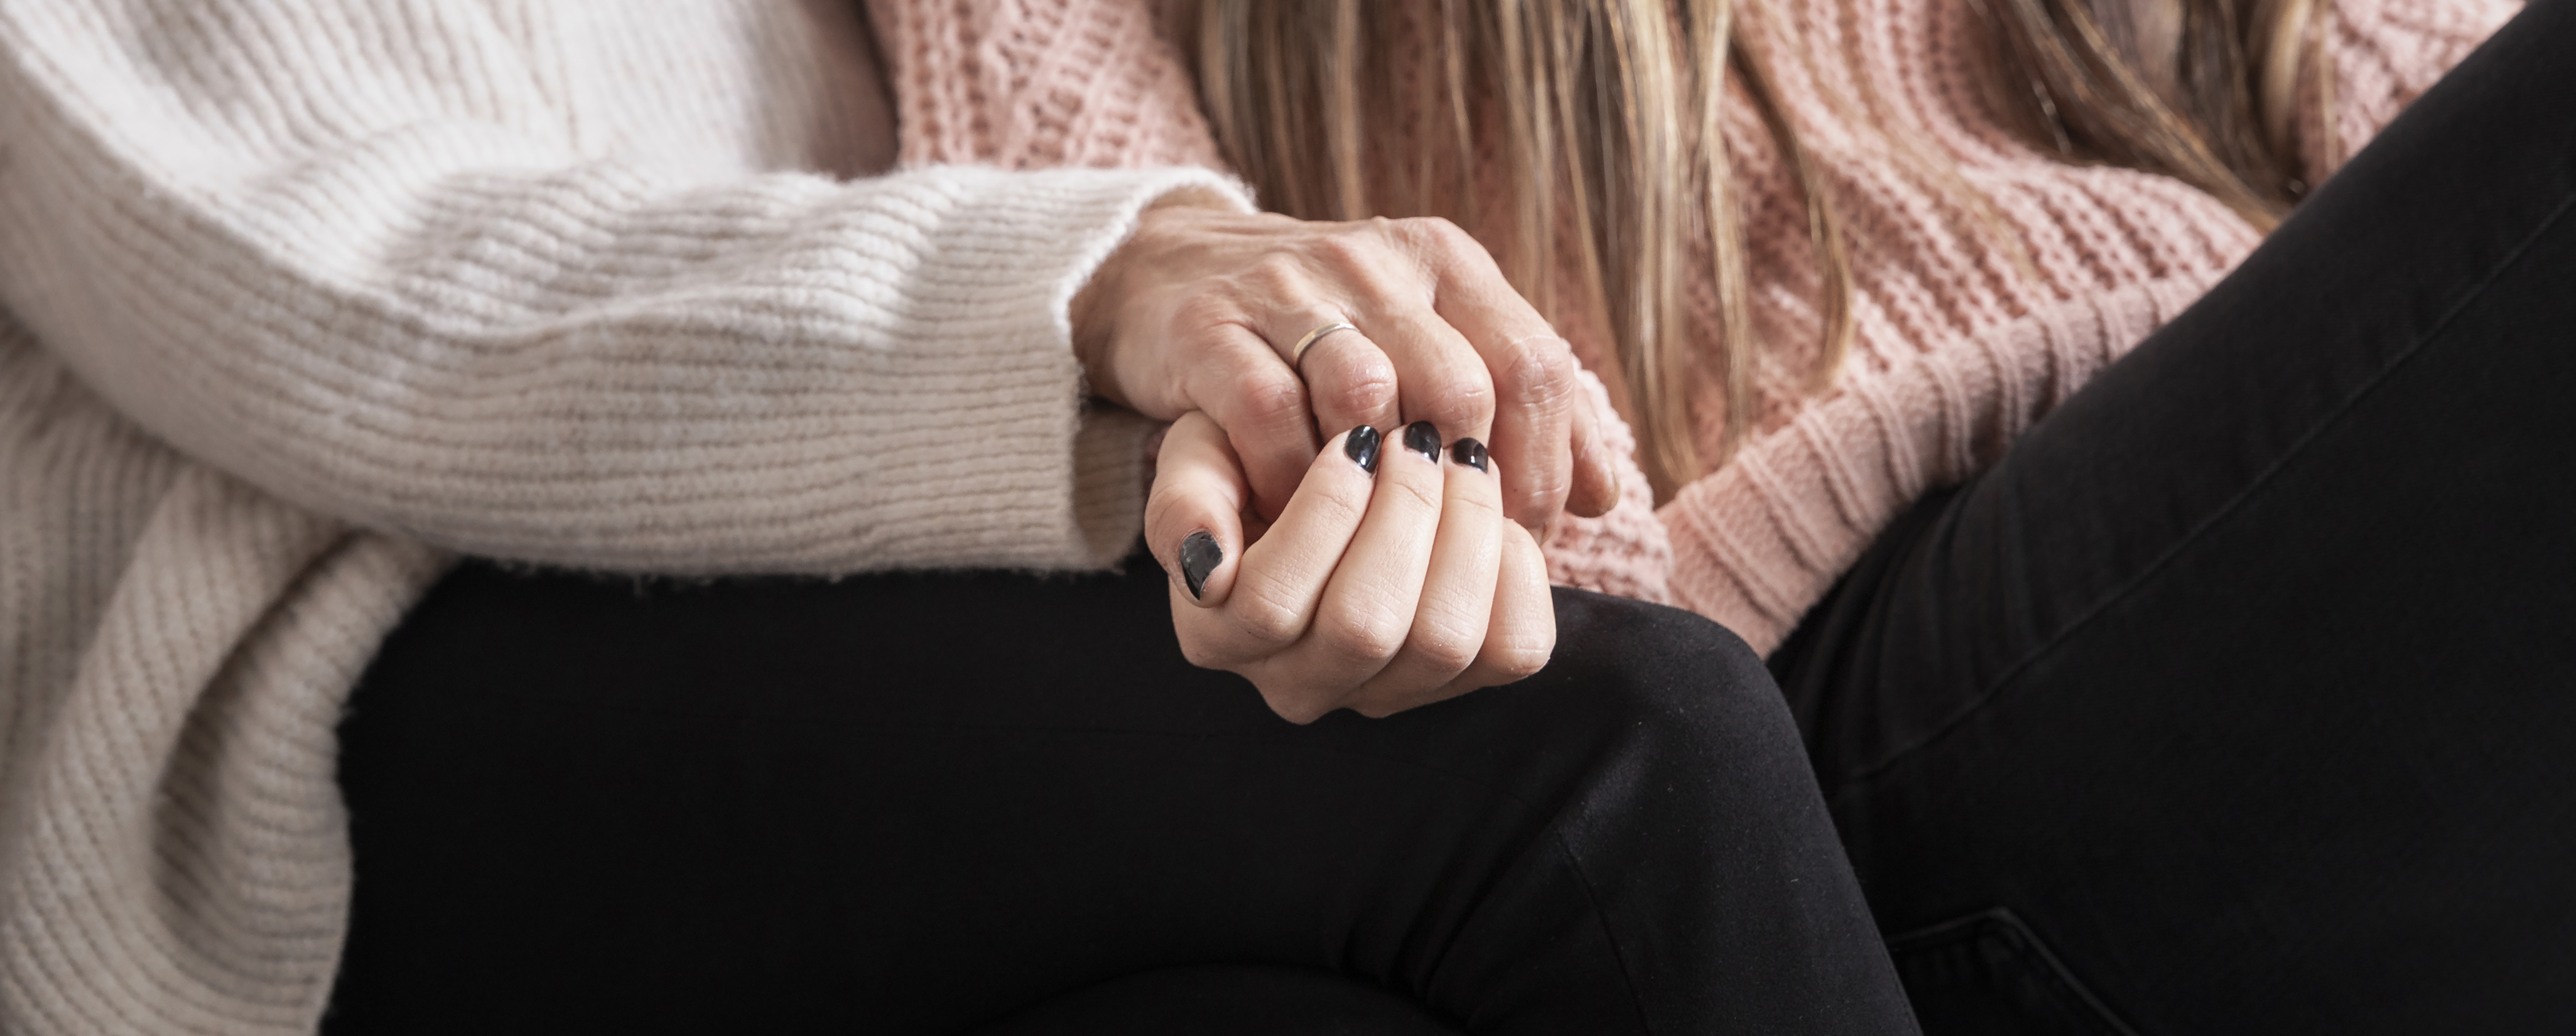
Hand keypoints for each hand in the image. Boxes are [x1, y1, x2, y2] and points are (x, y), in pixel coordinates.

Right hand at [1074, 201, 1619, 531]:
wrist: (1168, 272)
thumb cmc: (1319, 334)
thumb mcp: (1426, 342)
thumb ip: (1515, 404)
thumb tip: (1598, 494)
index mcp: (1444, 260)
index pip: (1535, 362)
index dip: (1545, 462)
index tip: (1531, 531)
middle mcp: (1373, 261)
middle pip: (1463, 383)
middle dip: (1470, 490)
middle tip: (1459, 553)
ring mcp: (1287, 288)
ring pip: (1367, 392)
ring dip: (1378, 486)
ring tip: (1381, 538)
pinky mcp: (1207, 328)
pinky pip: (1268, 411)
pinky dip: (1293, 476)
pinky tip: (1300, 512)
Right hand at [1145, 411, 1554, 722]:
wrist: (1317, 489)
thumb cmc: (1252, 457)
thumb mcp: (1200, 457)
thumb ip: (1184, 499)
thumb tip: (1207, 567)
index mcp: (1219, 634)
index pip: (1273, 602)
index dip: (1327, 511)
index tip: (1355, 437)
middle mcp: (1296, 684)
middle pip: (1364, 627)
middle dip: (1404, 513)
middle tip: (1417, 438)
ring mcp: (1383, 694)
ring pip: (1444, 642)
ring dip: (1466, 531)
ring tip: (1460, 460)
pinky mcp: (1465, 682)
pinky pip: (1516, 649)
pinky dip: (1517, 569)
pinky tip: (1492, 513)